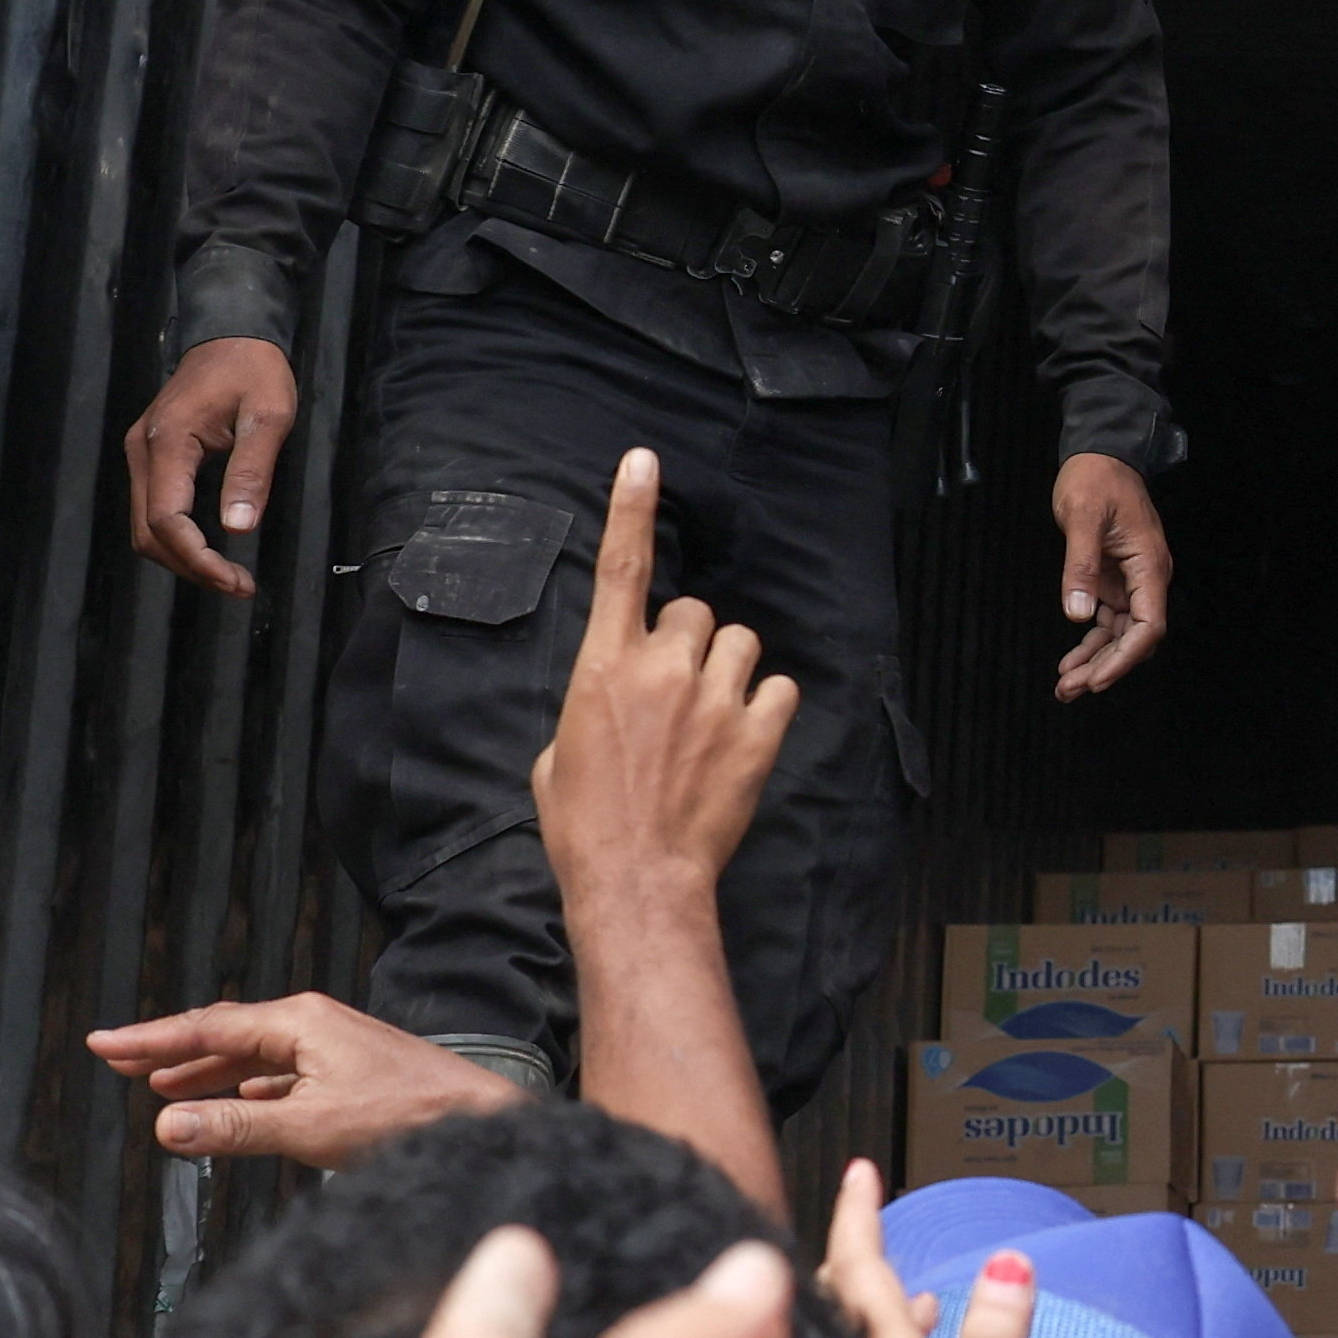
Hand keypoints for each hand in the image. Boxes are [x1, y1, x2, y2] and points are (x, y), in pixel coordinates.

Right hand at [87, 994, 517, 1165]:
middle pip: (225, 1033)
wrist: (479, 1119)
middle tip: (118, 1060)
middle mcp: (314, 1024)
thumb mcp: (310, 1126)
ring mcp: (333, 1046)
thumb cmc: (408, 1117)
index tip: (103, 1043)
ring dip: (206, 1070)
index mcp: (300, 1022)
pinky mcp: (349, 1071)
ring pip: (252, 1056)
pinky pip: (280, 1074)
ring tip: (162, 1084)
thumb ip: (236, 1128)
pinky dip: (244, 1087)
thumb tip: (167, 1127)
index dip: (150, 1038)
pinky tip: (232, 1101)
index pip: (207, 1026)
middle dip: (170, 1048)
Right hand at [123, 337, 298, 597]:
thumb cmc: (254, 369)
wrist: (231, 333)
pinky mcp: (151, 455)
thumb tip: (238, 528)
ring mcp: (141, 453)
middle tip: (238, 586)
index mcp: (167, 441)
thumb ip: (252, 471)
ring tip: (229, 574)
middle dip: (190, 566)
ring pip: (145, 525)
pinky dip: (177, 536)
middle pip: (147, 532)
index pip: (166, 519)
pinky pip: (154, 508)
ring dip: (182, 556)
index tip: (234, 581)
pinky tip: (211, 547)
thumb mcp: (268, 416)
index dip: (197, 558)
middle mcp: (142, 451)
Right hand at [535, 451, 797, 923]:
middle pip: (695, 612)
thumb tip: (614, 696)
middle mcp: (662, 668)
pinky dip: (766, 706)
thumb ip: (593, 702)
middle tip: (677, 694)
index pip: (620, 570)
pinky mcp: (759, 730)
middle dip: (690, 642)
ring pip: (741, 642)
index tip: (643, 461)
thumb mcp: (559, 753)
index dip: (630, 510)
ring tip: (712, 719)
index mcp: (603, 667)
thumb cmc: (584, 822)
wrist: (636, 876)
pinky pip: (778, 687)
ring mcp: (715, 697)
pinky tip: (744, 738)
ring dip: (730, 670)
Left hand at [1050, 454, 1171, 699]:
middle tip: (1071, 690)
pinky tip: (1071, 661)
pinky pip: (1107, 621)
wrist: (1099, 455)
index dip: (1125, 658)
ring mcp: (1131, 582)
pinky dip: (1090, 642)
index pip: (1148, 625)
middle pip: (1134, 638)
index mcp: (1149, 566)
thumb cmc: (1096, 480)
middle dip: (1105, 667)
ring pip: (1120, 634)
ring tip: (1066, 685)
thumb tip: (1077, 614)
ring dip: (1096, 661)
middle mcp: (1146, 579)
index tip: (1097, 678)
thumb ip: (1081, 566)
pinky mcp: (1114, 581)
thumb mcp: (1082, 518)